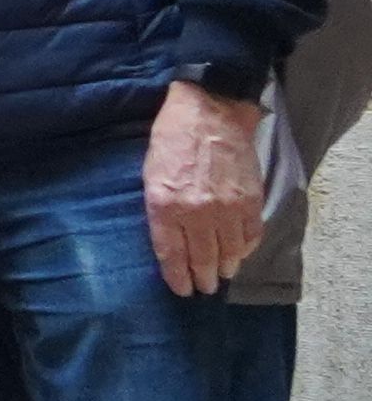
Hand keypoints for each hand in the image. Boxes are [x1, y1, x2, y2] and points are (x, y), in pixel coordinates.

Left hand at [145, 80, 270, 296]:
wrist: (210, 112)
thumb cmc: (172, 140)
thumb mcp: (150, 174)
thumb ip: (160, 209)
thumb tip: (169, 238)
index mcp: (165, 206)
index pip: (171, 254)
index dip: (177, 276)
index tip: (181, 288)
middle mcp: (197, 212)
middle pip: (202, 258)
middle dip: (203, 278)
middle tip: (204, 288)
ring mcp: (227, 208)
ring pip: (229, 252)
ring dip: (226, 267)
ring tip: (222, 275)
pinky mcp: (250, 200)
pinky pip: (251, 235)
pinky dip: (246, 248)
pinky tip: (240, 253)